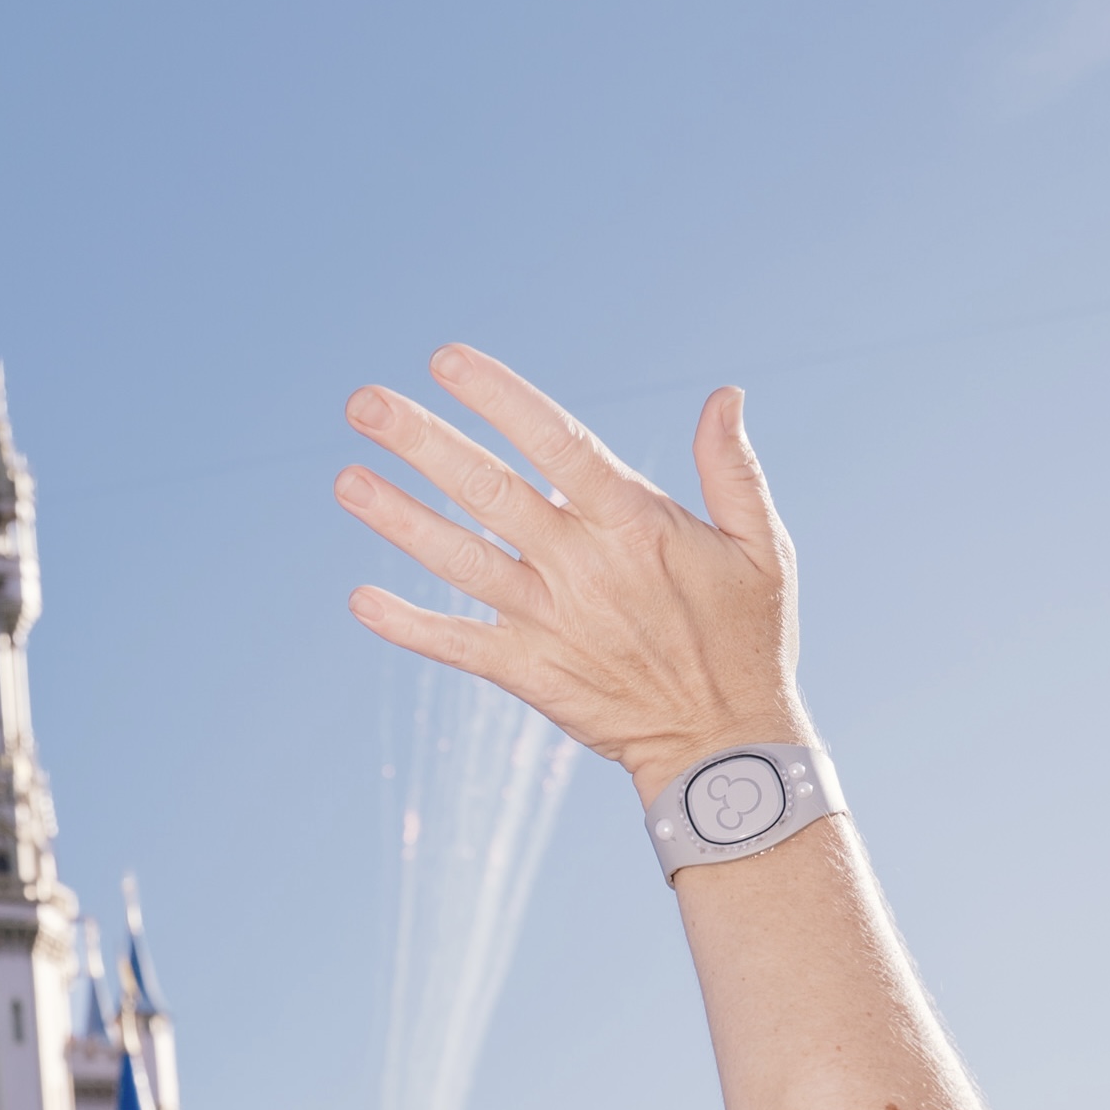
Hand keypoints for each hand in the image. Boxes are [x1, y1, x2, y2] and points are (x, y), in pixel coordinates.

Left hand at [336, 351, 812, 802]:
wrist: (725, 750)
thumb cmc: (749, 639)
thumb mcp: (763, 547)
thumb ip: (734, 470)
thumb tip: (724, 394)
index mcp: (636, 523)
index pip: (556, 443)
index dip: (499, 398)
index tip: (446, 360)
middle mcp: (583, 567)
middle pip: (489, 491)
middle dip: (423, 443)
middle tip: (364, 403)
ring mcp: (552, 622)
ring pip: (462, 560)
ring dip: (399, 521)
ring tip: (346, 481)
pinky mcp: (532, 674)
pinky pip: (460, 647)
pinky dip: (410, 627)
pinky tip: (361, 602)